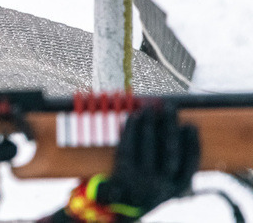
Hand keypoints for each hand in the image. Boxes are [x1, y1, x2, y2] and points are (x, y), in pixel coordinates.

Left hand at [58, 107, 199, 221]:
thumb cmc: (148, 187)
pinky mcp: (122, 172)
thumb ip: (176, 164)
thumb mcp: (167, 183)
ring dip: (149, 124)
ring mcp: (141, 180)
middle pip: (169, 151)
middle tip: (169, 107)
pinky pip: (128, 147)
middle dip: (169, 127)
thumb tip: (186, 128)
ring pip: (147, 146)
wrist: (122, 207)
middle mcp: (161, 186)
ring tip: (149, 108)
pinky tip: (133, 116)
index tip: (191, 124)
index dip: (192, 143)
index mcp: (177, 188)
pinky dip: (130, 130)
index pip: (190, 163)